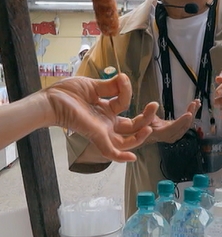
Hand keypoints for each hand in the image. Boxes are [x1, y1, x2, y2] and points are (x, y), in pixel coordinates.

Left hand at [44, 74, 158, 162]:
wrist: (52, 101)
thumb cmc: (67, 93)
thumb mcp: (93, 86)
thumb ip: (110, 86)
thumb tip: (124, 79)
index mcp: (105, 110)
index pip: (124, 103)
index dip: (127, 91)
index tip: (123, 78)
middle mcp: (106, 122)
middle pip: (131, 126)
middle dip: (146, 117)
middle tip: (154, 105)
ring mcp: (102, 131)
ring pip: (126, 141)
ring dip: (140, 136)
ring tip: (149, 126)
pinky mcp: (96, 137)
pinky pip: (110, 152)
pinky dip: (121, 157)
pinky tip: (132, 158)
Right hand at [144, 99, 200, 144]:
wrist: (142, 134)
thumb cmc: (141, 127)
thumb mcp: (142, 119)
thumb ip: (148, 113)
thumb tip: (154, 104)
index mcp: (161, 133)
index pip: (173, 128)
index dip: (182, 121)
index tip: (189, 113)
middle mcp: (169, 136)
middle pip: (183, 126)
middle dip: (191, 114)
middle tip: (195, 103)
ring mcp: (174, 134)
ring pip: (186, 125)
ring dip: (193, 113)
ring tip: (197, 103)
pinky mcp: (176, 131)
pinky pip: (185, 124)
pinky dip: (190, 116)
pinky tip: (194, 108)